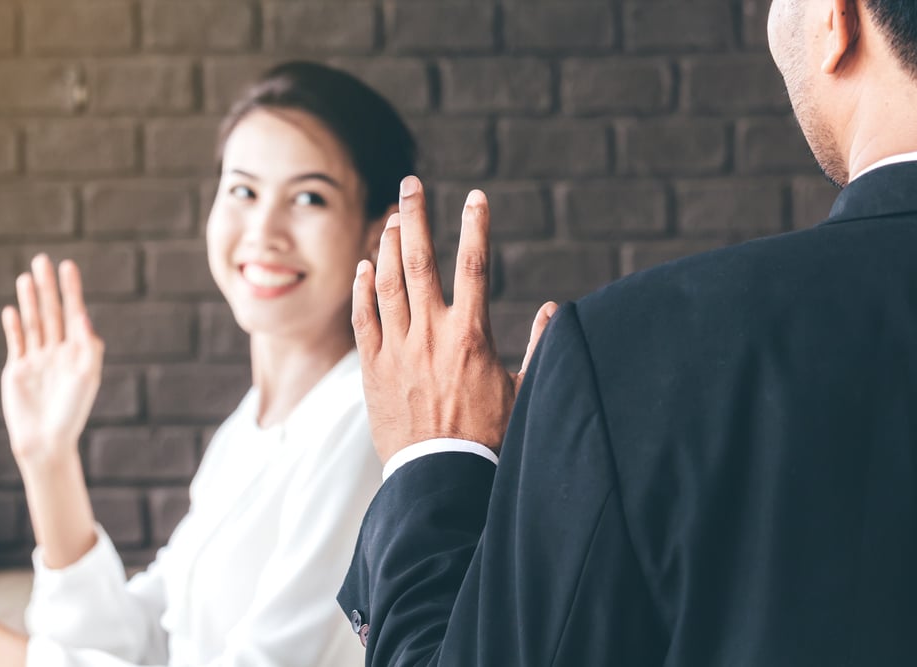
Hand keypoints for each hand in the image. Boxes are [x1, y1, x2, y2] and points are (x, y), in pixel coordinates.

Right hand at [0, 255, 103, 467]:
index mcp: (78, 351)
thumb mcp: (87, 376)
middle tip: (42, 260)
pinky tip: (11, 310)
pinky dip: (13, 326)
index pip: (74, 312)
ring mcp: (37, 359)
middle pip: (52, 311)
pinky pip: (16, 342)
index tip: (68, 265)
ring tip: (26, 278)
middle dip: (47, 287)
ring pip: (34, 323)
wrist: (46, 439)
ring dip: (29, 301)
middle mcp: (58, 351)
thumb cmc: (72, 410)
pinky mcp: (18, 370)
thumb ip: (87, 345)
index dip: (71, 289)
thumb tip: (83, 315)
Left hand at [352, 176, 556, 463]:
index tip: (475, 195)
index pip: (474, 265)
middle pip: (418, 261)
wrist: (441, 476)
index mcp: (470, 335)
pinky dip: (362, 290)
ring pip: (386, 283)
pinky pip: (363, 319)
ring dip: (385, 245)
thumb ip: (537, 346)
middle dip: (413, 216)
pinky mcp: (373, 369)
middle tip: (409, 183)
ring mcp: (397, 349)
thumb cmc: (488, 437)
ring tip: (389, 219)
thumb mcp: (522, 390)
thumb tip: (554, 310)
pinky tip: (362, 266)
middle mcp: (430, 333)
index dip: (475, 226)